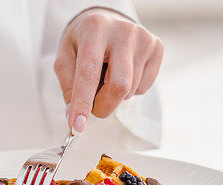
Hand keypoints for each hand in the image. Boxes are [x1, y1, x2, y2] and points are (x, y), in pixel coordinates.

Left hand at [54, 9, 162, 134]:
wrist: (106, 20)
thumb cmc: (83, 42)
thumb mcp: (65, 58)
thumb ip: (69, 87)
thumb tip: (76, 117)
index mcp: (95, 29)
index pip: (89, 73)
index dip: (83, 103)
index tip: (77, 126)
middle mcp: (122, 31)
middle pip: (119, 86)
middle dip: (104, 106)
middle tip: (93, 106)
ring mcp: (143, 38)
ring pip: (130, 90)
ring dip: (114, 96)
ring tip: (107, 76)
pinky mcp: (157, 47)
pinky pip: (143, 88)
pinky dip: (130, 90)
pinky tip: (122, 72)